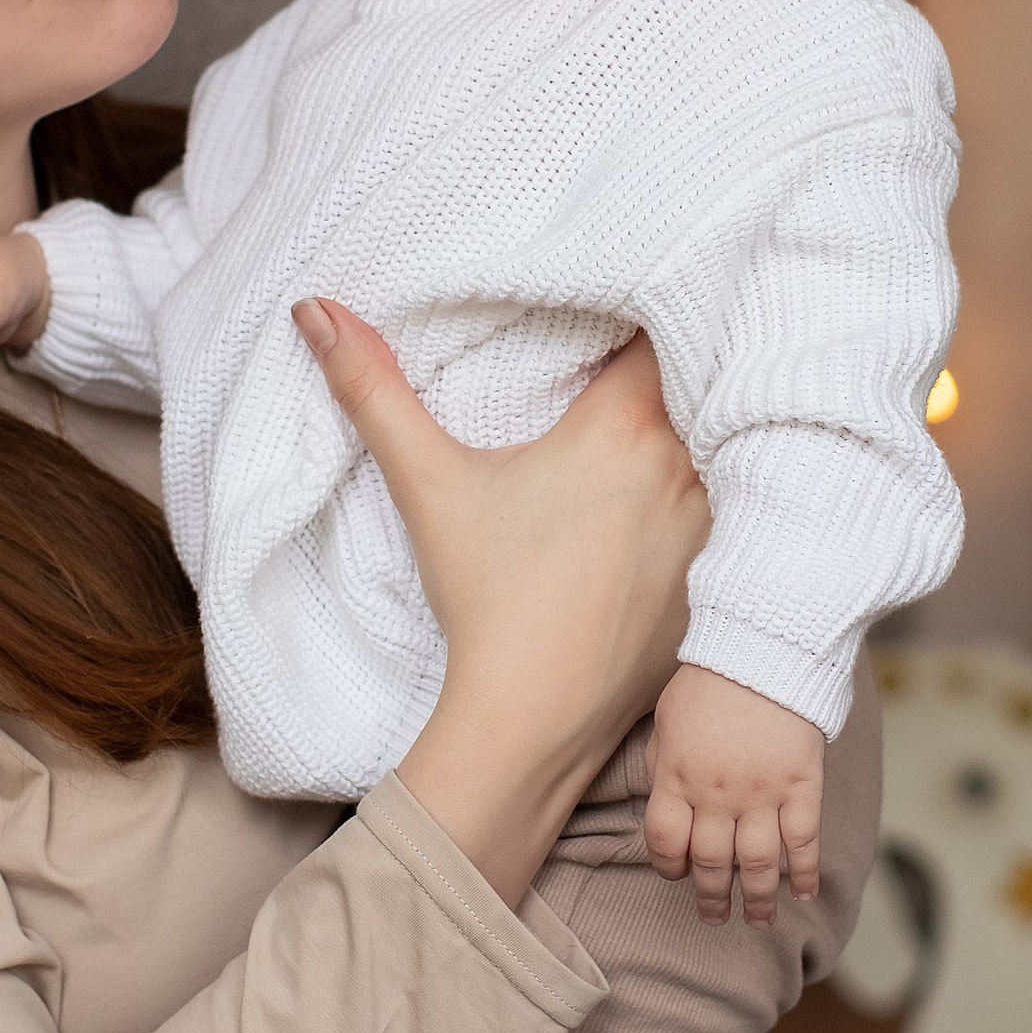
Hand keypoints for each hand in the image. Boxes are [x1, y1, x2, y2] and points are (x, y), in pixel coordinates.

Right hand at [291, 300, 706, 903]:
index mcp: (625, 428)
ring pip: (707, 455)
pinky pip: (716, 522)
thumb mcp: (428, 485)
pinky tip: (643, 522)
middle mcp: (685, 471)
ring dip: (676, 444)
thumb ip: (374, 390)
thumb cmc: (486, 599)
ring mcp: (709, 532)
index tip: (604, 315)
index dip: (635, 317)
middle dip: (655, 377)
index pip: (657, 335)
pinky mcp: (714, 585)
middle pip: (689, 390)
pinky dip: (687, 510)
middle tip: (610, 368)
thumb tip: (315, 310)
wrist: (533, 722)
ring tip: (629, 443)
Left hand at [645, 664, 824, 927]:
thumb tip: (661, 793)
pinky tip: (803, 892)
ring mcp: (762, 794)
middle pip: (712, 862)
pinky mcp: (801, 785)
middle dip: (712, 896)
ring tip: (759, 920)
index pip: (666, 841)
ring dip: (758, 898)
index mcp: (676, 777)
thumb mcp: (666, 718)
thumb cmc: (710, 678)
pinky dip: (803, 871)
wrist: (764, 647)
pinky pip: (803, 840)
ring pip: (757, 863)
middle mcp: (716, 795)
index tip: (677, 874)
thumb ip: (663, 761)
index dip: (669, 865)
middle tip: (715, 917)